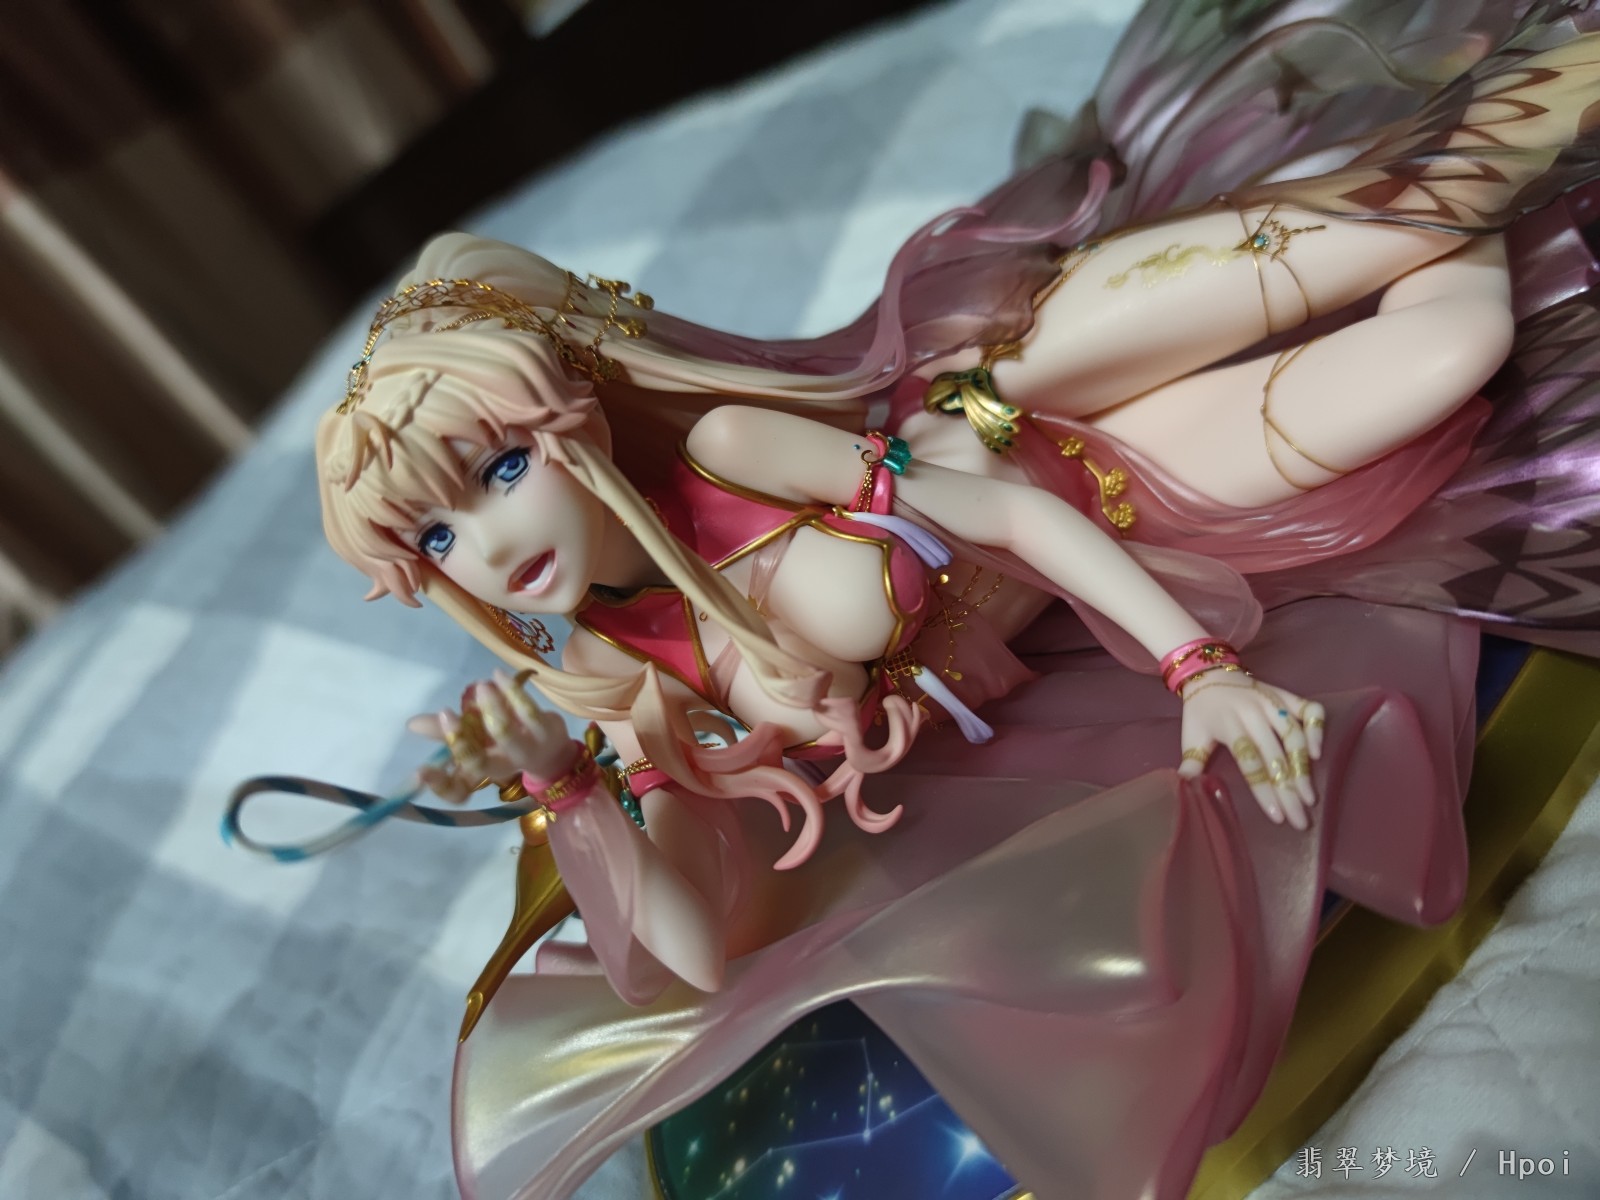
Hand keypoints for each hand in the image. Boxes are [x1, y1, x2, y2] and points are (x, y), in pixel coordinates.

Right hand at [407, 671, 575, 802]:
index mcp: (482, 772)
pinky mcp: (546, 731)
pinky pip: (528, 711)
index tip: (420, 771)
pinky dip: (512, 691)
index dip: (439, 786)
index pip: (458, 791)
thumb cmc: (505, 745)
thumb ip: (446, 732)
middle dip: (460, 740)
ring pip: (505, 735)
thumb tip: (412, 723)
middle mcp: (502, 766)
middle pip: (480, 765)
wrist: (552, 750)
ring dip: (490, 709)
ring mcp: (527, 750)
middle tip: (445, 714)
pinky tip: (499, 675)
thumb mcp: (476, 740)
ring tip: (481, 687)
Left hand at [1175, 671, 1324, 829]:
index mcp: (1228, 724)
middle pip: (1274, 755)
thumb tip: (1184, 793)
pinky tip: (1317, 753)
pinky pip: (1309, 709)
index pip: (1249, 761)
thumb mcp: (1191, 737)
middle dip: (1289, 790)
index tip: (1277, 816)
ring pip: (1293, 736)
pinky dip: (1317, 728)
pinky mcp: (1286, 695)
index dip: (1263, 790)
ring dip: (1303, 767)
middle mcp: (1253, 713)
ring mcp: (1272, 702)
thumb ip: (1191, 764)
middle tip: (1301, 818)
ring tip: (1310, 797)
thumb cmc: (1200, 711)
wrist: (1209, 672)